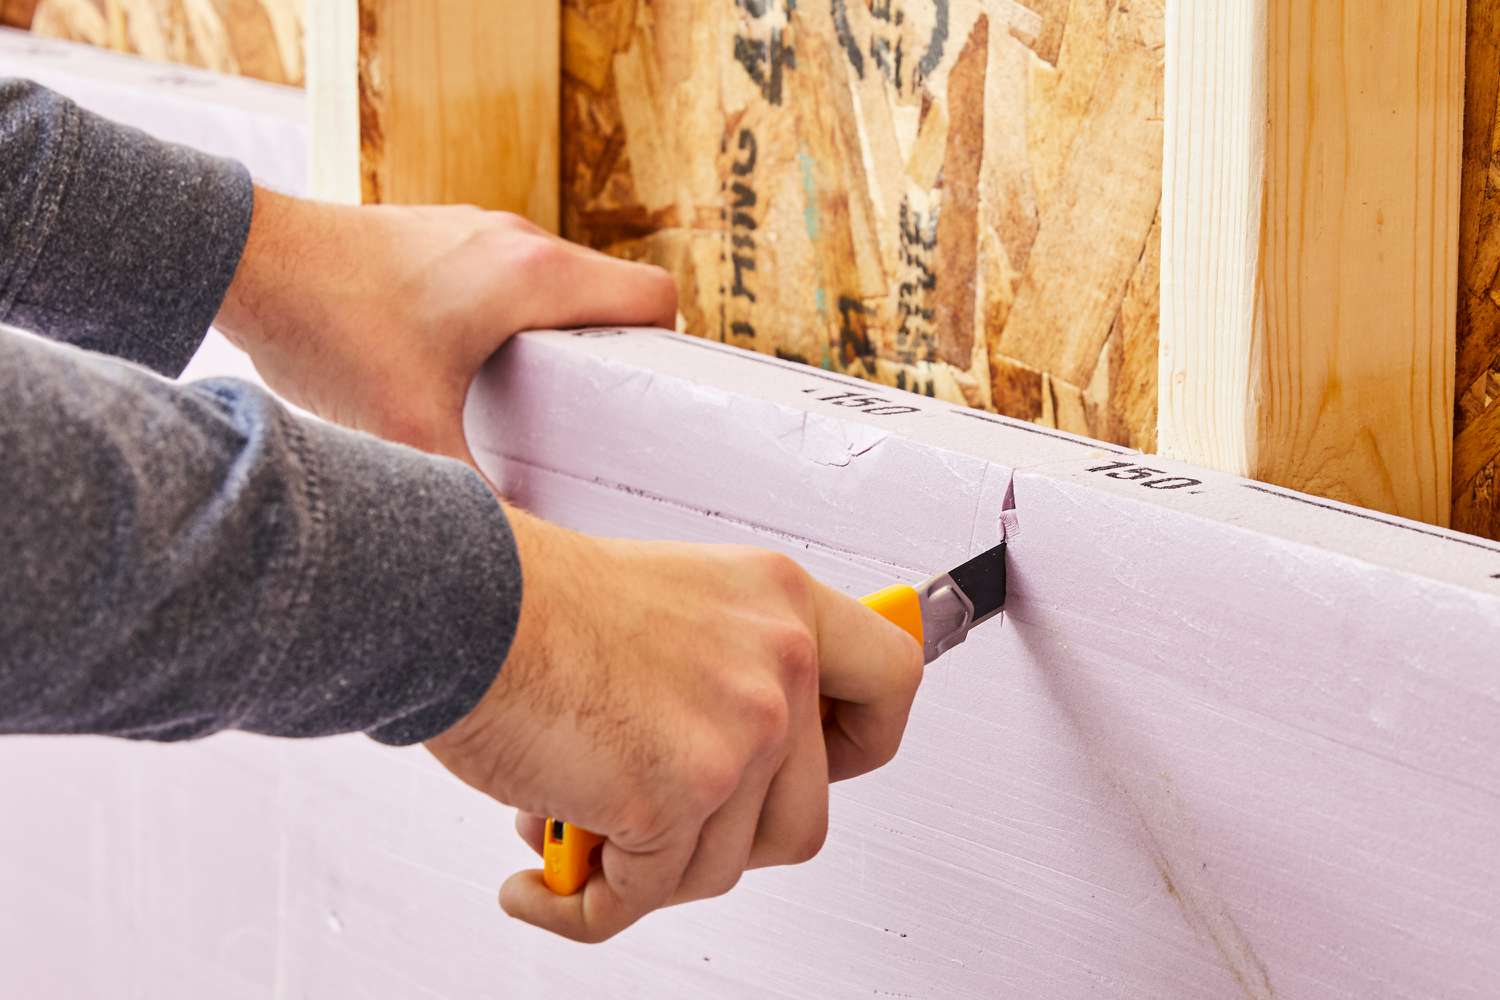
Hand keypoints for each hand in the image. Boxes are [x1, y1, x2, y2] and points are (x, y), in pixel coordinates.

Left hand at [214, 188, 676, 461]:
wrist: (248, 260)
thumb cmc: (331, 331)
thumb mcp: (409, 433)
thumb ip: (472, 499)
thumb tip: (514, 556)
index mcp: (536, 279)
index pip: (654, 295)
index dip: (663, 347)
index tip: (638, 397)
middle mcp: (520, 241)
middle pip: (611, 293)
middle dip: (608, 353)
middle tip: (581, 417)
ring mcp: (480, 230)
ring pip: (559, 282)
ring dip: (556, 334)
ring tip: (522, 396)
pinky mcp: (444, 233)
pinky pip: (511, 273)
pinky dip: (510, 315)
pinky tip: (464, 362)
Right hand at [424, 508, 924, 942]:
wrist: (462, 600)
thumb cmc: (537, 599)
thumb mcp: (676, 597)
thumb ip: (728, 666)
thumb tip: (743, 763)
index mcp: (781, 601)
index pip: (892, 680)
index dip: (864, 742)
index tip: (829, 761)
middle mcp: (777, 660)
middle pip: (807, 814)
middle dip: (732, 838)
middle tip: (673, 823)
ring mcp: (737, 731)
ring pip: (724, 866)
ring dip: (651, 868)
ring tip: (584, 834)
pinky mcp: (673, 794)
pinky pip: (641, 897)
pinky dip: (583, 906)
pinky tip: (544, 884)